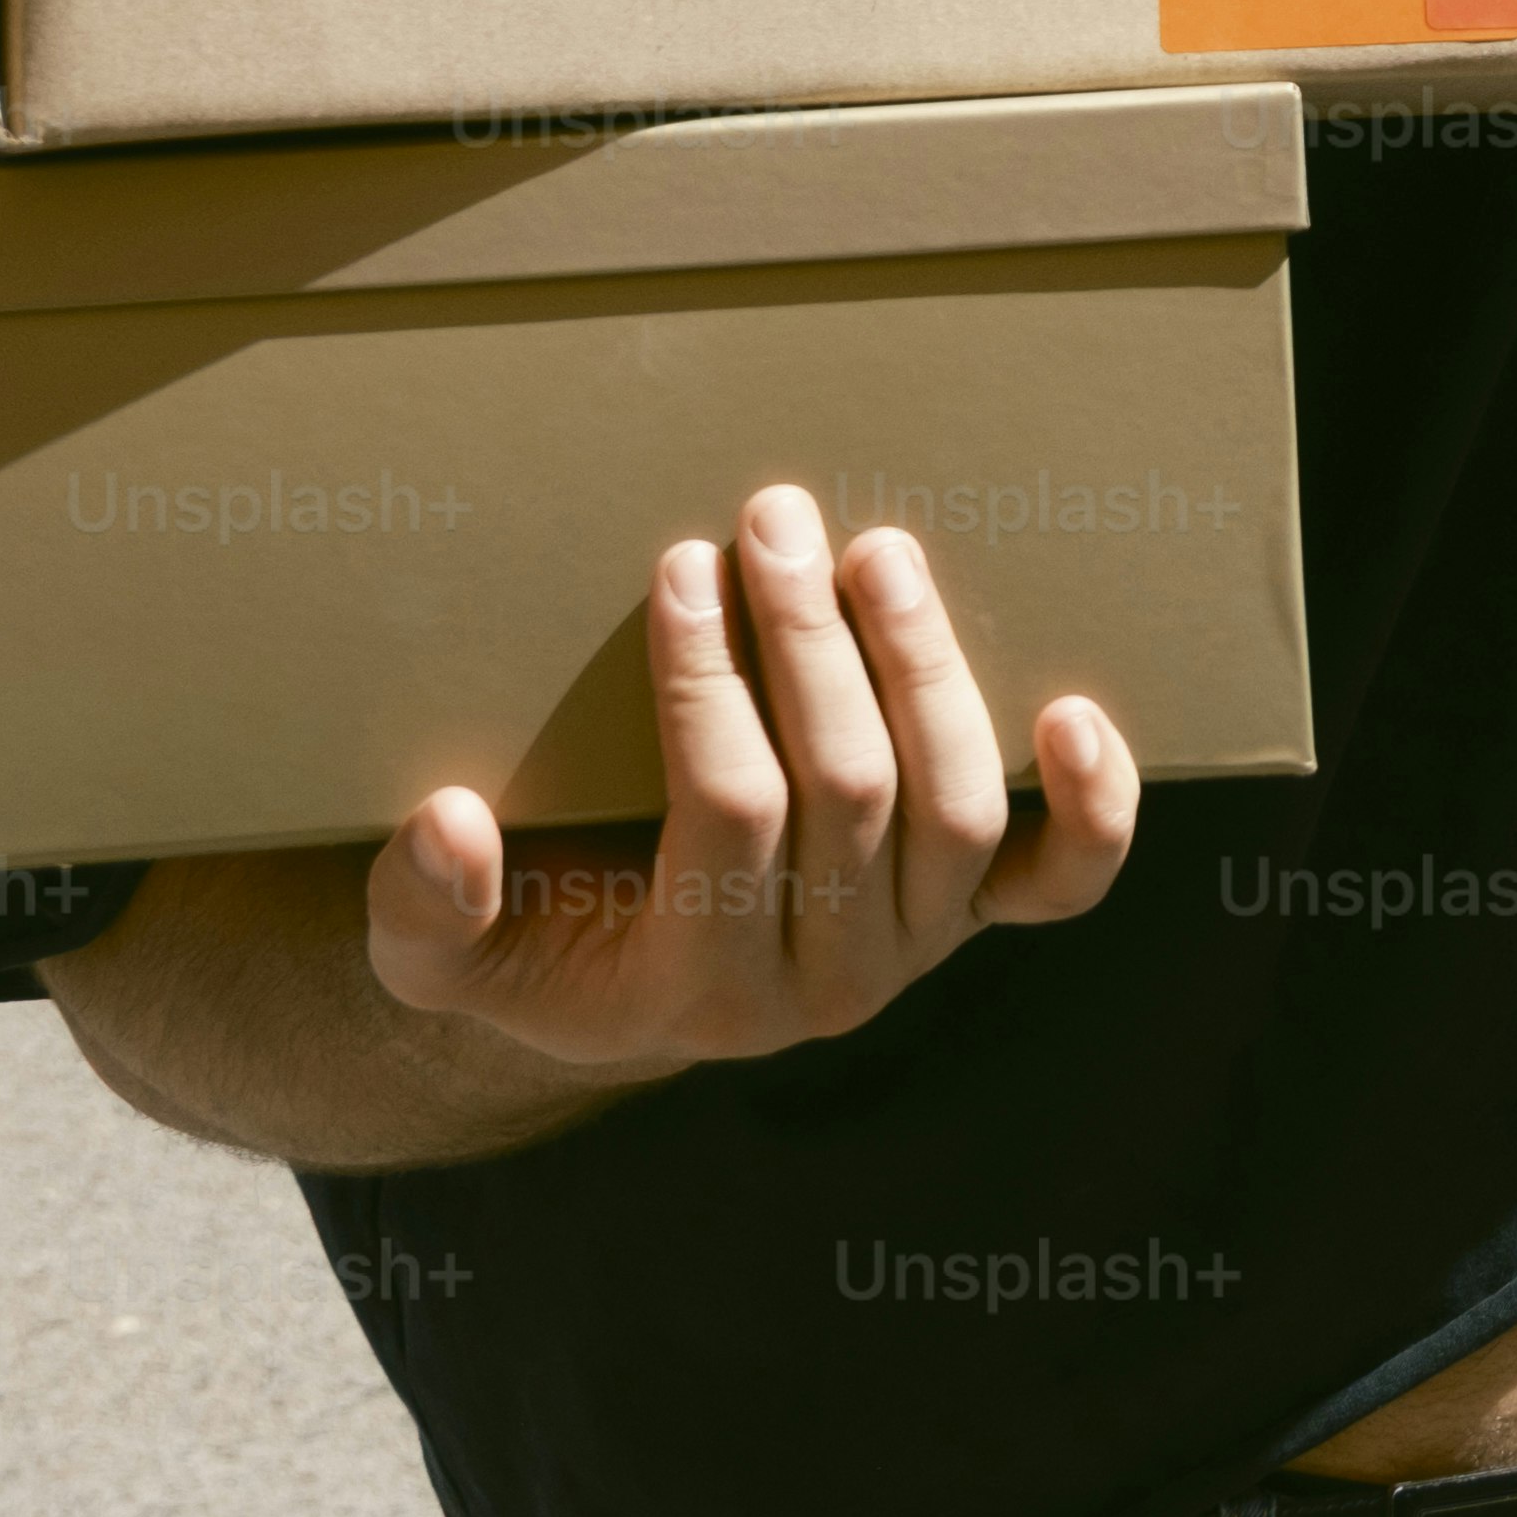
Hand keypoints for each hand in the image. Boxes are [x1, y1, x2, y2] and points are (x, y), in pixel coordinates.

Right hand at [358, 484, 1141, 1083]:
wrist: (624, 997)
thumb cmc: (531, 945)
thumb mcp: (439, 953)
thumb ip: (424, 909)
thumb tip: (449, 825)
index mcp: (698, 988)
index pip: (727, 813)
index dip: (708, 683)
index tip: (679, 566)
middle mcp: (828, 982)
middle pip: (850, 792)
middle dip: (810, 640)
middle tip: (776, 519)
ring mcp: (916, 949)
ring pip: (956, 808)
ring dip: (923, 668)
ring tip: (876, 552)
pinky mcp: (974, 915)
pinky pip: (1062, 877)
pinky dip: (1092, 803)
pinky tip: (1073, 708)